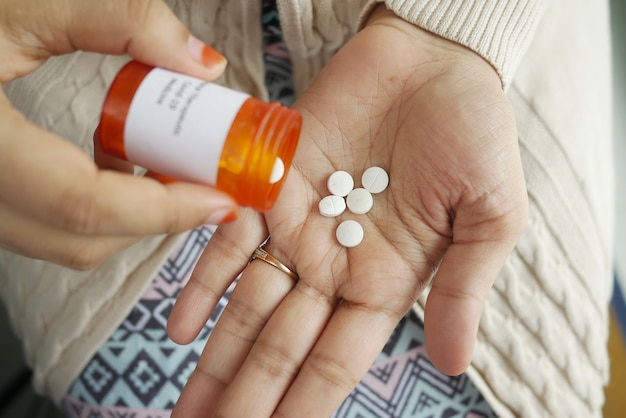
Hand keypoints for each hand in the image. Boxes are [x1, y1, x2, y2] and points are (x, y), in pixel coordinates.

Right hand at [0, 0, 236, 267]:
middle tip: (202, 181)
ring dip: (126, 215)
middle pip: (79, 238)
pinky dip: (92, 206)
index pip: (85, 205)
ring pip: (61, 240)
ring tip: (165, 167)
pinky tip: (113, 161)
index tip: (222, 200)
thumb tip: (202, 65)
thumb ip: (120, 20)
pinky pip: (43, 223)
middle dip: (154, 218)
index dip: (164, 210)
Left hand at [168, 6, 527, 416]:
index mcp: (385, 283)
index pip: (334, 363)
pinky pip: (229, 241)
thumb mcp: (490, 219)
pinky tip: (180, 328)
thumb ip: (463, 290)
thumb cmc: (473, 134)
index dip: (302, 408)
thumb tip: (454, 364)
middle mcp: (334, 265)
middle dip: (246, 398)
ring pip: (247, 307)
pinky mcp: (271, 184)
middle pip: (280, 347)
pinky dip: (203, 281)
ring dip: (216, 358)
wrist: (432, 63)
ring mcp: (299, 228)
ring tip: (188, 408)